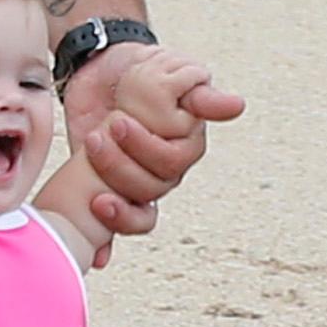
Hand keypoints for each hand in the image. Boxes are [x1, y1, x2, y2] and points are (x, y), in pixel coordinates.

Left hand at [63, 41, 242, 237]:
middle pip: (150, 188)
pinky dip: (108, 246)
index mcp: (180, 148)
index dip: (146, 149)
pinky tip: (100, 256)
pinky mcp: (105, 191)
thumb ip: (200, 95)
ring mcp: (133, 184)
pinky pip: (114, 229)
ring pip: (135, 209)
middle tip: (99, 136)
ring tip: (89, 152)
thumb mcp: (170, 72)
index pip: (172, 164)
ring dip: (110, 191)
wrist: (102, 69)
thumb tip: (237, 105)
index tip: (119, 122)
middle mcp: (160, 172)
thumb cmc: (143, 69)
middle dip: (120, 165)